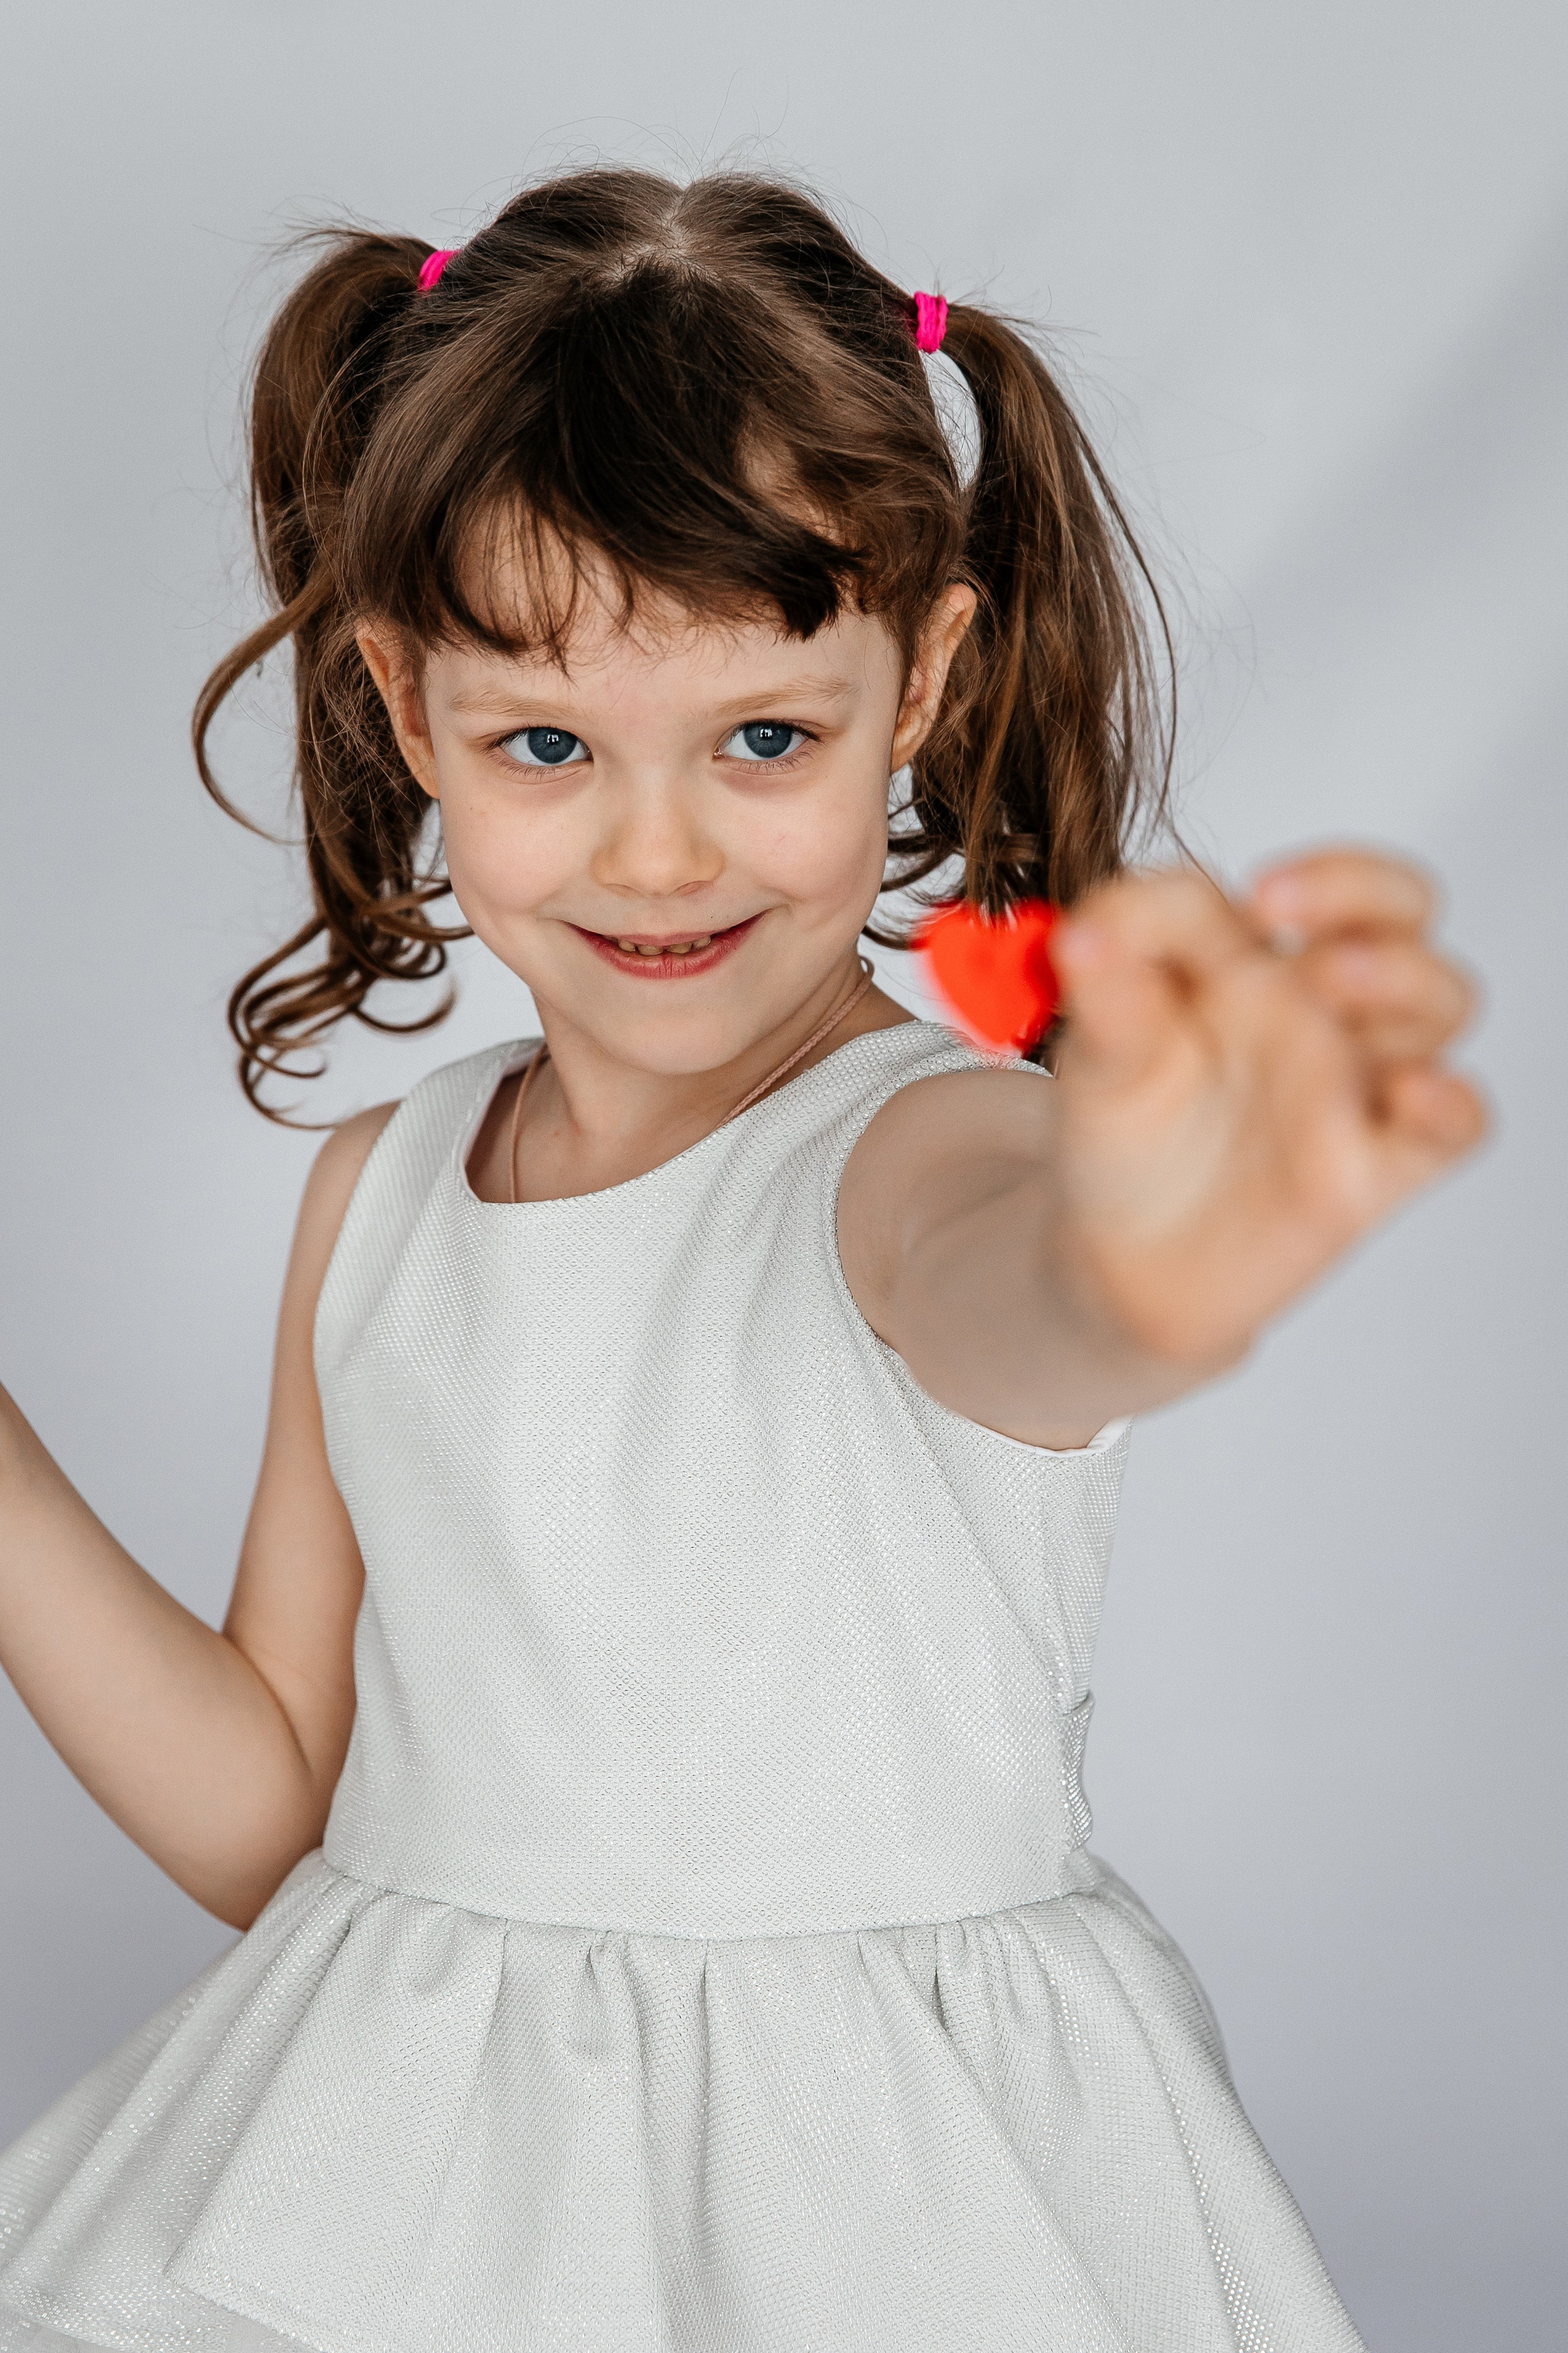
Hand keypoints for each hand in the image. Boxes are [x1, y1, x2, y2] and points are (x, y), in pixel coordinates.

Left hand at [1048, 848, 1487, 1369]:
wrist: (1125, 1256)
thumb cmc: (1124, 1133)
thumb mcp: (1098, 1059)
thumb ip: (1105, 992)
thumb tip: (1083, 931)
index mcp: (1245, 954)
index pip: (1258, 888)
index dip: (1198, 893)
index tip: (1127, 928)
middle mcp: (1317, 1002)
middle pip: (1393, 905)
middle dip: (1353, 884)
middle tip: (1273, 901)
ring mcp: (1356, 1077)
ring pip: (1440, 996)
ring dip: (1401, 972)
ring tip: (1334, 975)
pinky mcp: (1382, 1161)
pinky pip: (1457, 1123)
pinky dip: (1449, 1102)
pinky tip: (1410, 1092)